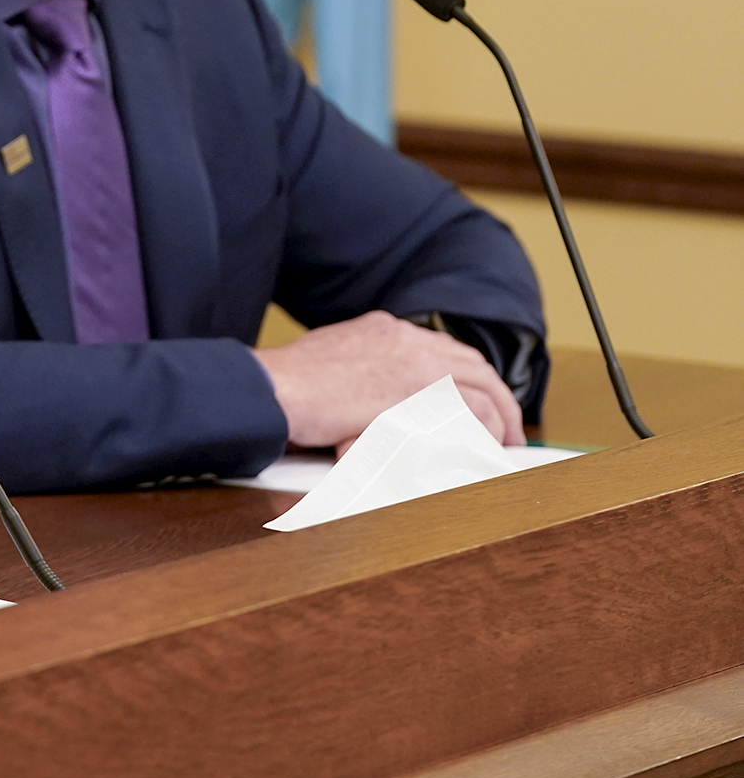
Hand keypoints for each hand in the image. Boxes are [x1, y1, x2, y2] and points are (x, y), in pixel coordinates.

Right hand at [255, 310, 524, 452]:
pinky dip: (490, 428)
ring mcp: (415, 365)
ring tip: (506, 441)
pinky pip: (475, 410)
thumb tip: (368, 397)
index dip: (463, 374)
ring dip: (501, 414)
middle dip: (495, 394)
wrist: (270, 390)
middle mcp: (404, 340)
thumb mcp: (325, 362)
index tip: (472, 395)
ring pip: (482, 385)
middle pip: (470, 363)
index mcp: (381, 330)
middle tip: (504, 424)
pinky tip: (491, 447)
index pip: (439, 347)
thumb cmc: (283, 386)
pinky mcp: (420, 395)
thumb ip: (355, 373)